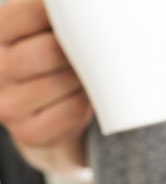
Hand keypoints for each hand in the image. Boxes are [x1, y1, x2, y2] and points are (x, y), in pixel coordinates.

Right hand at [0, 0, 91, 179]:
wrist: (55, 117)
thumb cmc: (61, 63)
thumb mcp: (53, 34)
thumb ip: (64, 19)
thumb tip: (94, 6)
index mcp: (1, 34)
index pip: (31, 13)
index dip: (66, 14)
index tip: (89, 16)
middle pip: (48, 51)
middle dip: (81, 51)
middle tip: (99, 51)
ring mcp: (9, 104)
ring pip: (60, 82)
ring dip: (87, 77)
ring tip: (95, 73)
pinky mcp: (29, 132)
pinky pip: (70, 111)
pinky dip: (87, 102)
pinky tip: (88, 96)